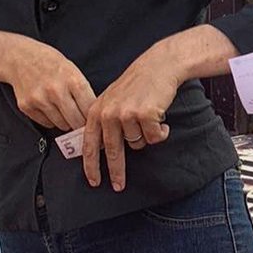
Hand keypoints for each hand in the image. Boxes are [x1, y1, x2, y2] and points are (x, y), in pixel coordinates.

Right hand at [5, 39, 95, 131]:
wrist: (20, 58)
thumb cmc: (50, 64)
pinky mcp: (26, 106)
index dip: (93, 116)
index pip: (89, 109)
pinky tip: (50, 108)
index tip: (92, 118)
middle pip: (76, 121)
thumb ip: (84, 92)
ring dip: (66, 122)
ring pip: (62, 125)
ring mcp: (39, 99)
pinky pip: (46, 124)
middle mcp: (56, 90)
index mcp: (73, 80)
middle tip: (80, 118)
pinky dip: (51, 120)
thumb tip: (93, 115)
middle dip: (80, 123)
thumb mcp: (74, 71)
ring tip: (64, 110)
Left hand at [82, 52, 175, 190]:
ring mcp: (126, 114)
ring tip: (149, 118)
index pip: (90, 145)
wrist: (158, 66)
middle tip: (118, 186)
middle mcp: (109, 114)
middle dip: (117, 171)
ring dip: (147, 135)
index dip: (92, 166)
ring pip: (138, 143)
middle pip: (113, 151)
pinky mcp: (145, 115)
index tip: (95, 181)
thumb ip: (104, 120)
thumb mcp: (112, 99)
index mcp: (97, 111)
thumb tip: (101, 148)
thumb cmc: (138, 83)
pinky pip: (154, 137)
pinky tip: (161, 118)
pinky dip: (161, 131)